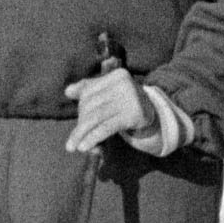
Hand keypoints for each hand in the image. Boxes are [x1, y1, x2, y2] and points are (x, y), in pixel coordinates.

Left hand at [63, 66, 183, 155]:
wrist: (156, 117)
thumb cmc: (127, 105)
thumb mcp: (110, 94)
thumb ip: (90, 90)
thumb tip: (67, 91)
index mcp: (117, 75)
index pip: (89, 92)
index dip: (80, 109)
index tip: (77, 124)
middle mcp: (124, 83)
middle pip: (91, 105)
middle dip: (80, 124)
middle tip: (73, 140)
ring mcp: (130, 99)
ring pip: (96, 117)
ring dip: (81, 134)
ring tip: (72, 147)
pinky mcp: (133, 115)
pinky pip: (106, 127)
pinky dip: (92, 137)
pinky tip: (83, 147)